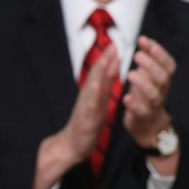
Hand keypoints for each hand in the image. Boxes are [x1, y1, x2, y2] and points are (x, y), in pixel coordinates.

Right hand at [34, 44, 118, 188]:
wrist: (72, 144)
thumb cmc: (87, 123)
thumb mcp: (99, 102)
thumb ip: (105, 86)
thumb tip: (112, 69)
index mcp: (93, 93)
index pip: (102, 73)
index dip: (109, 59)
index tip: (116, 44)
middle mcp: (88, 96)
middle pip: (96, 75)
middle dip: (104, 60)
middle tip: (112, 44)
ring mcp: (86, 106)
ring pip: (92, 86)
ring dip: (98, 72)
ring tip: (105, 59)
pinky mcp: (85, 117)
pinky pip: (90, 104)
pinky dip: (93, 94)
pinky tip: (97, 85)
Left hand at [123, 35, 176, 146]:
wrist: (149, 126)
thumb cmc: (146, 96)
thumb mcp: (148, 77)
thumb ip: (147, 60)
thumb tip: (143, 40)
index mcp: (164, 80)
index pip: (169, 64)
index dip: (159, 52)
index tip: (145, 41)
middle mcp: (161, 91)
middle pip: (163, 77)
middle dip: (151, 64)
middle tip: (137, 55)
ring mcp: (153, 105)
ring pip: (154, 94)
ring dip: (143, 82)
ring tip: (130, 73)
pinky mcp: (143, 117)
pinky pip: (141, 111)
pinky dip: (134, 104)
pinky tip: (126, 97)